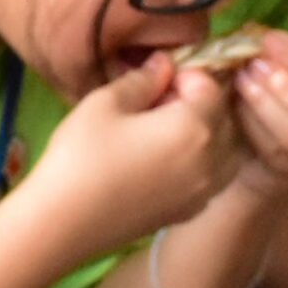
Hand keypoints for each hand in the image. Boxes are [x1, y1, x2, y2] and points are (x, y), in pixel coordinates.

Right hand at [34, 56, 244, 255]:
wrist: (63, 223)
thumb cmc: (80, 156)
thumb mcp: (105, 103)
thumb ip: (143, 80)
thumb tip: (164, 65)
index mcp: (194, 128)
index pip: (211, 88)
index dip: (187, 76)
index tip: (158, 78)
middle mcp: (210, 162)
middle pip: (224, 120)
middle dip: (200, 104)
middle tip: (159, 101)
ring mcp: (202, 193)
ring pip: (224, 152)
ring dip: (205, 134)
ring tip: (165, 131)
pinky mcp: (188, 213)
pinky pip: (210, 179)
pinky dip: (200, 162)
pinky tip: (164, 161)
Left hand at [225, 30, 287, 193]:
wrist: (266, 146)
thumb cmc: (283, 96)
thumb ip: (283, 55)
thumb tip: (257, 35)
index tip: (269, 40)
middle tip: (253, 66)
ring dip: (267, 108)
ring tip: (241, 82)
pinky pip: (278, 156)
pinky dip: (255, 130)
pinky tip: (237, 109)